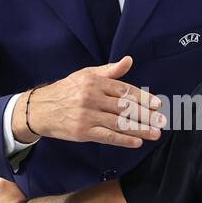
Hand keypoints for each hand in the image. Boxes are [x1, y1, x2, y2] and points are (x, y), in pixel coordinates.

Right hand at [15, 56, 164, 147]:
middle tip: (162, 120)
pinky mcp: (83, 131)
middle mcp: (91, 98)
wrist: (39, 109)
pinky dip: (123, 140)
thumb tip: (129, 60)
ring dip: (140, 129)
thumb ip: (109, 70)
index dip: (142, 97)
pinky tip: (137, 142)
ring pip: (119, 123)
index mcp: (94, 82)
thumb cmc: (66, 91)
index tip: (157, 104)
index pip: (124, 90)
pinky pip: (107, 136)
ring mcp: (87, 116)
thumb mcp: (86, 75)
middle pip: (124, 107)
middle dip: (146, 115)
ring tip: (155, 133)